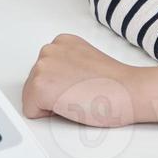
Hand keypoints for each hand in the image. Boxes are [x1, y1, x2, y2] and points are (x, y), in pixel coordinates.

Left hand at [22, 33, 146, 126]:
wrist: (126, 91)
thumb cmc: (114, 84)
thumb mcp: (85, 62)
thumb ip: (66, 65)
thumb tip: (59, 81)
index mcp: (62, 41)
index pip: (44, 72)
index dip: (61, 85)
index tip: (80, 84)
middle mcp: (49, 49)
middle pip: (34, 84)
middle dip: (52, 94)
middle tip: (79, 92)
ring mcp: (42, 66)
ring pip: (31, 98)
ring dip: (50, 104)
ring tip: (76, 96)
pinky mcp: (39, 86)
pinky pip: (30, 111)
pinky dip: (48, 115)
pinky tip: (70, 104)